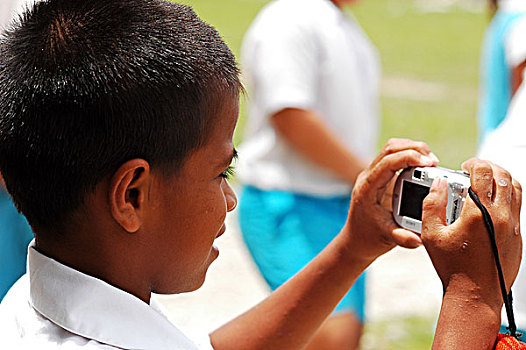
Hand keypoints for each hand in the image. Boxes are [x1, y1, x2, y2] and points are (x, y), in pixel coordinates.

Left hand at [345, 138, 438, 262]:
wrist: (356, 241)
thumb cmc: (368, 238)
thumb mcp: (386, 238)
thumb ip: (402, 238)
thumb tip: (419, 239)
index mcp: (367, 188)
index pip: (387, 163)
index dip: (409, 158)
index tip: (430, 163)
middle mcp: (369, 177)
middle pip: (390, 149)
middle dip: (414, 148)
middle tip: (434, 161)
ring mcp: (374, 175)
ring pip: (391, 149)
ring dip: (412, 149)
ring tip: (431, 162)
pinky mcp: (381, 177)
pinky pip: (394, 157)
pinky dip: (410, 156)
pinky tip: (424, 166)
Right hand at [421, 159, 521, 309]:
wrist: (475, 295)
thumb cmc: (452, 266)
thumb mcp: (431, 234)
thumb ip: (432, 204)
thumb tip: (439, 184)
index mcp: (478, 212)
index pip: (483, 173)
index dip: (474, 163)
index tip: (465, 166)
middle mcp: (500, 216)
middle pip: (503, 176)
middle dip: (489, 167)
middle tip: (476, 169)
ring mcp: (512, 226)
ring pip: (516, 189)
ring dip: (502, 179)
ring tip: (487, 181)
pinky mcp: (517, 236)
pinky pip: (517, 206)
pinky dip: (507, 196)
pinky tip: (492, 203)